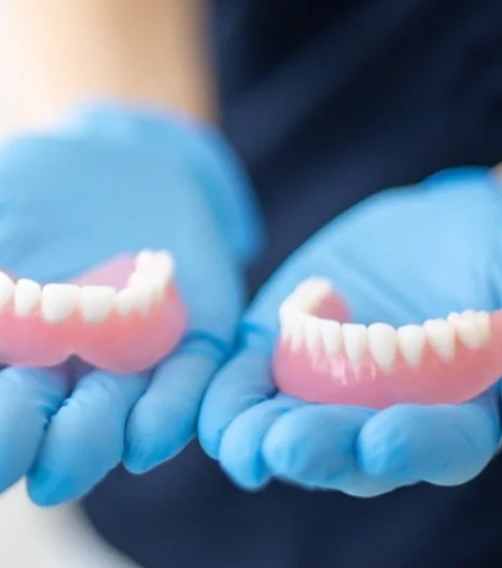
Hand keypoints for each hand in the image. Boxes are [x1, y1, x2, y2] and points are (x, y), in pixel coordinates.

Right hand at [0, 104, 260, 504]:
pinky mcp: (182, 349)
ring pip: (99, 419)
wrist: (109, 155)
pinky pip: (179, 392)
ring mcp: (117, 365)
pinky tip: (143, 434)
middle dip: (5, 441)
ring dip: (80, 444)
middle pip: (24, 418)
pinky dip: (163, 415)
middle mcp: (49, 374)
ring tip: (57, 465)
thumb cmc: (13, 196)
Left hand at [199, 167, 501, 496]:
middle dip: (322, 448)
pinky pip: (247, 391)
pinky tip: (213, 411)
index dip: (418, 445)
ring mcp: (328, 396)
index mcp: (462, 410)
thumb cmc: (486, 248)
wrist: (430, 234)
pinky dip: (229, 402)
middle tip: (289, 447)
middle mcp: (389, 419)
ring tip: (244, 445)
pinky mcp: (280, 362)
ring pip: (293, 434)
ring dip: (264, 441)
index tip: (384, 441)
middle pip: (356, 453)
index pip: (445, 444)